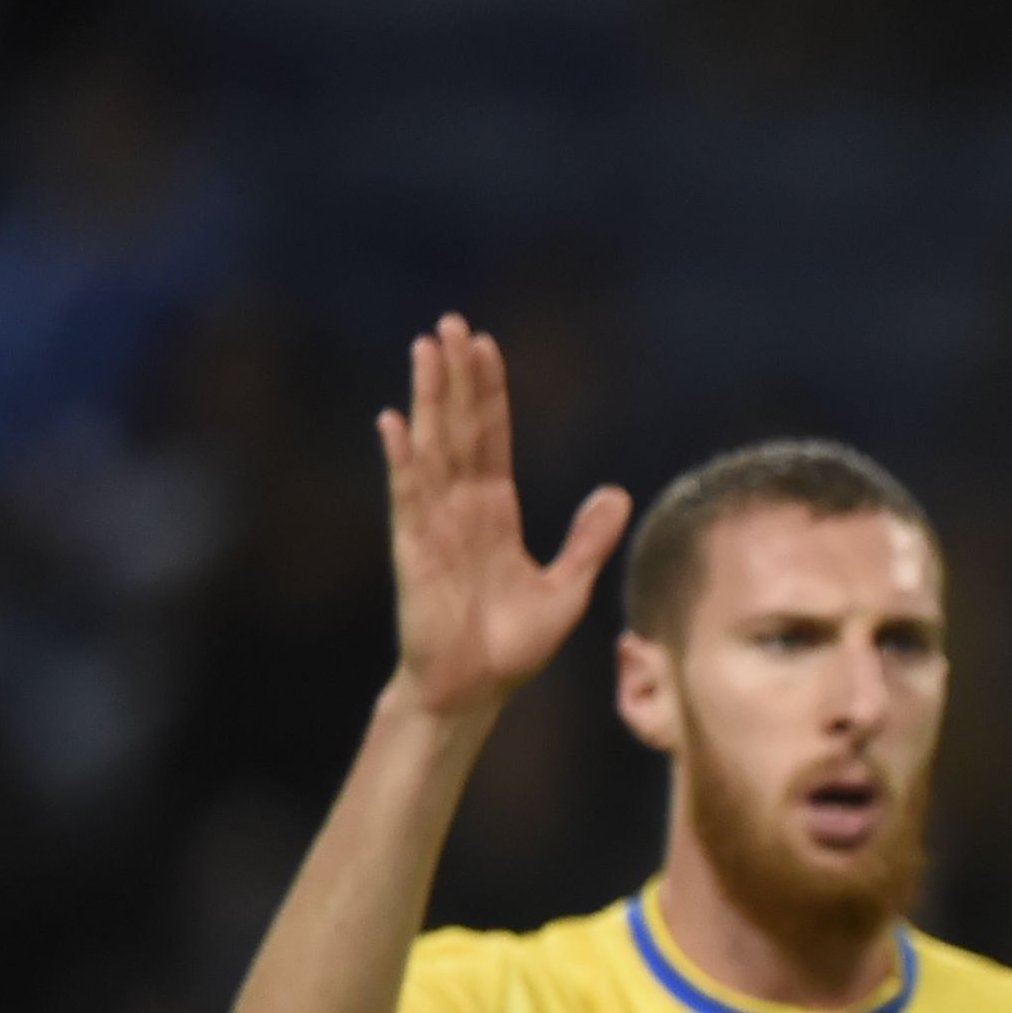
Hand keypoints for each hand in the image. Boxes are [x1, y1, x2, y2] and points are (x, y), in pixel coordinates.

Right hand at [378, 314, 627, 723]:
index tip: (486, 346)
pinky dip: (402, 460)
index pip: (492, 438)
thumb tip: (617, 492)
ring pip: (432, 448)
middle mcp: (460, 508)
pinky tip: (394, 421)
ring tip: (425, 348)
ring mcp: (434, 524)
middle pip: (459, 428)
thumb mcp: (567, 588)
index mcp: (495, 512)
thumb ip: (588, 539)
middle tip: (451, 322)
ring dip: (428, 398)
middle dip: (455, 376)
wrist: (474, 690)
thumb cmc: (513, 646)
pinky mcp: (414, 550)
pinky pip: (408, 497)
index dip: (489, 393)